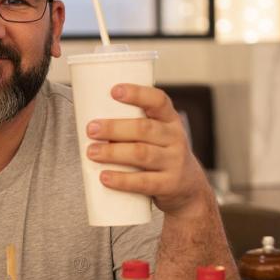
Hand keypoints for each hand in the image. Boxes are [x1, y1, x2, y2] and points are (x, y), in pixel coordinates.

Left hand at [84, 84, 208, 214]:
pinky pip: (144, 182)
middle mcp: (175, 138)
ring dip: (113, 153)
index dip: (137, 94)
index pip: (158, 100)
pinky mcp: (169, 185)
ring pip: (142, 154)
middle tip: (91, 129)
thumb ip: (132, 126)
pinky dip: (122, 180)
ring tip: (91, 152)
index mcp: (169, 120)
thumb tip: (90, 120)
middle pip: (144, 129)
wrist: (188, 188)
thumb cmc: (160, 154)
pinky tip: (105, 177)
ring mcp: (174, 162)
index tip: (114, 91)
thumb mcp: (157, 135)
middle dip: (114, 128)